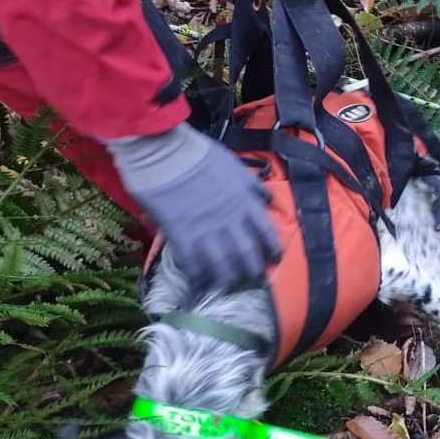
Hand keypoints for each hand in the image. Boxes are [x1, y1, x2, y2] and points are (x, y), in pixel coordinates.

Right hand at [106, 124, 280, 291]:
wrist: (165, 152)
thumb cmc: (200, 154)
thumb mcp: (235, 166)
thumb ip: (252, 186)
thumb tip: (267, 198)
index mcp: (245, 202)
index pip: (267, 232)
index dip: (273, 249)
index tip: (274, 260)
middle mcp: (230, 219)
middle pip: (247, 253)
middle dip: (252, 271)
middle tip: (252, 280)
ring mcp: (206, 229)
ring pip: (223, 263)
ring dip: (227, 278)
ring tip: (227, 286)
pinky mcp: (181, 234)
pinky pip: (193, 262)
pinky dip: (198, 275)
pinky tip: (200, 282)